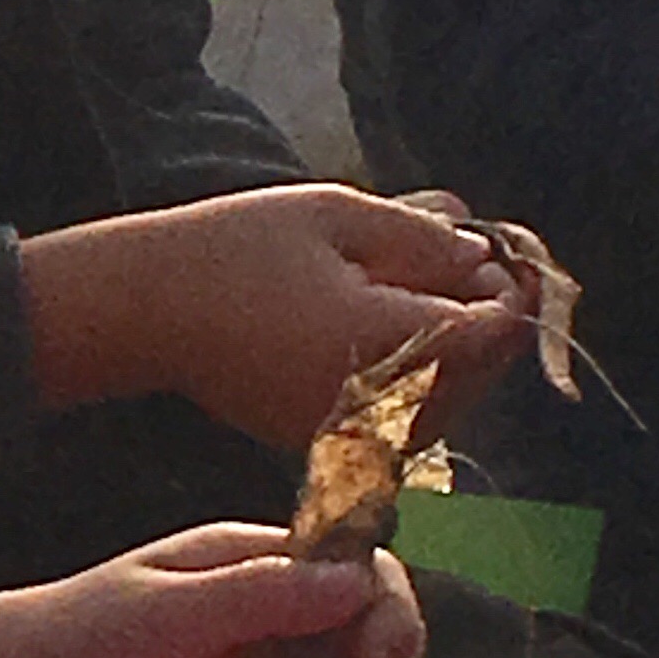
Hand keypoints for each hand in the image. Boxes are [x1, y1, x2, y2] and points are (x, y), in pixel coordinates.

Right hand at [22, 184, 529, 450]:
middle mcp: (377, 403)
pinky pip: (404, 419)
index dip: (510, 289)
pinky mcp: (328, 444)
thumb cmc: (235, 249)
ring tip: (425, 288)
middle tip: (467, 261)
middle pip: (480, 373)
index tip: (500, 252)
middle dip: (487, 319)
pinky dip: (417, 377)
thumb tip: (481, 256)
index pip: (492, 329)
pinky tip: (390, 327)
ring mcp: (353, 434)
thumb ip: (420, 235)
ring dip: (457, 351)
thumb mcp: (334, 213)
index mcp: (383, 342)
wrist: (148, 310)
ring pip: (449, 402)